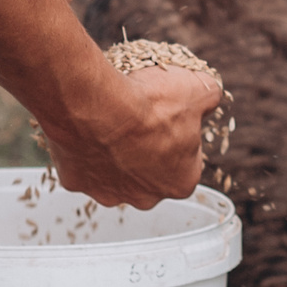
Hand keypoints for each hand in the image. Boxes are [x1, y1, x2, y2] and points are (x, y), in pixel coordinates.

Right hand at [43, 60, 224, 207]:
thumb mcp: (198, 88)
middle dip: (147, 148)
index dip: (182, 136)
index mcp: (182, 182)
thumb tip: (210, 94)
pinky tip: (89, 126)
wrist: (98, 107)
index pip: (189, 162)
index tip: (171, 117)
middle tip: (140, 118)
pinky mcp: (76, 182)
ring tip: (113, 120)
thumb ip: (210, 95)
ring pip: (115, 173)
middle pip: (151, 173)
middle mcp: (145, 197)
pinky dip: (85, 148)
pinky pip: (83, 166)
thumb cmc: (150, 105)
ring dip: (115, 152)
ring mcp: (108, 193)